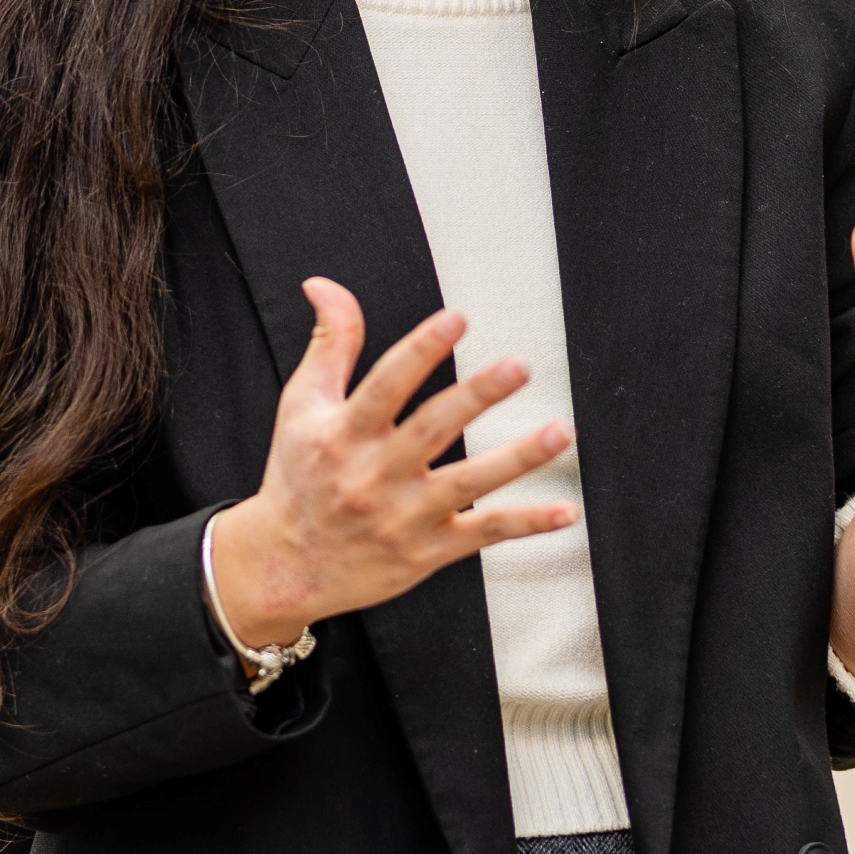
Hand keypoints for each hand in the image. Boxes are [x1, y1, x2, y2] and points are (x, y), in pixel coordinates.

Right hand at [203, 283, 573, 643]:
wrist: (288, 568)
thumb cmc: (298, 480)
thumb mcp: (300, 407)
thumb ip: (329, 344)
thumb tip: (325, 286)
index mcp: (343, 435)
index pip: (385, 386)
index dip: (420, 350)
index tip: (456, 319)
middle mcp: (373, 476)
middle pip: (431, 429)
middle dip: (477, 396)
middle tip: (519, 366)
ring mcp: (403, 517)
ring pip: (467, 483)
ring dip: (516, 459)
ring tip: (558, 432)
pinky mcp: (427, 551)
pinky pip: (483, 535)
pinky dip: (526, 524)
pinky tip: (565, 511)